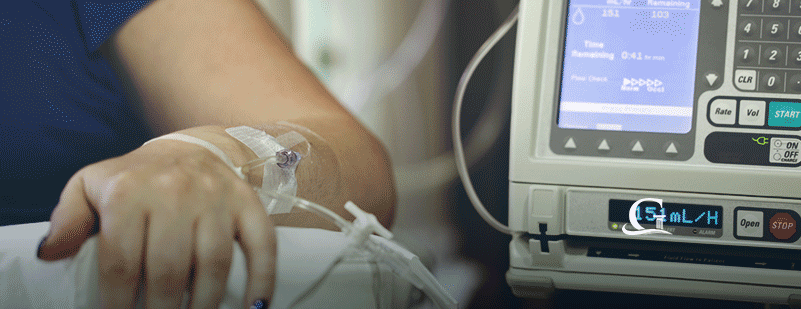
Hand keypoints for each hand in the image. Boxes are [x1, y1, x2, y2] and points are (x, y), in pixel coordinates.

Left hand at [37, 129, 274, 308]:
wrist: (191, 149)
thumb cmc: (136, 179)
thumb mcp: (91, 187)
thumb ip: (68, 220)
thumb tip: (50, 254)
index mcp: (130, 192)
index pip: (121, 262)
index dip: (118, 302)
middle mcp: (175, 192)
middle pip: (169, 269)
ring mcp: (216, 198)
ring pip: (214, 264)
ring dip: (205, 304)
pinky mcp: (248, 203)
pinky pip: (262, 245)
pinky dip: (262, 280)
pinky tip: (254, 308)